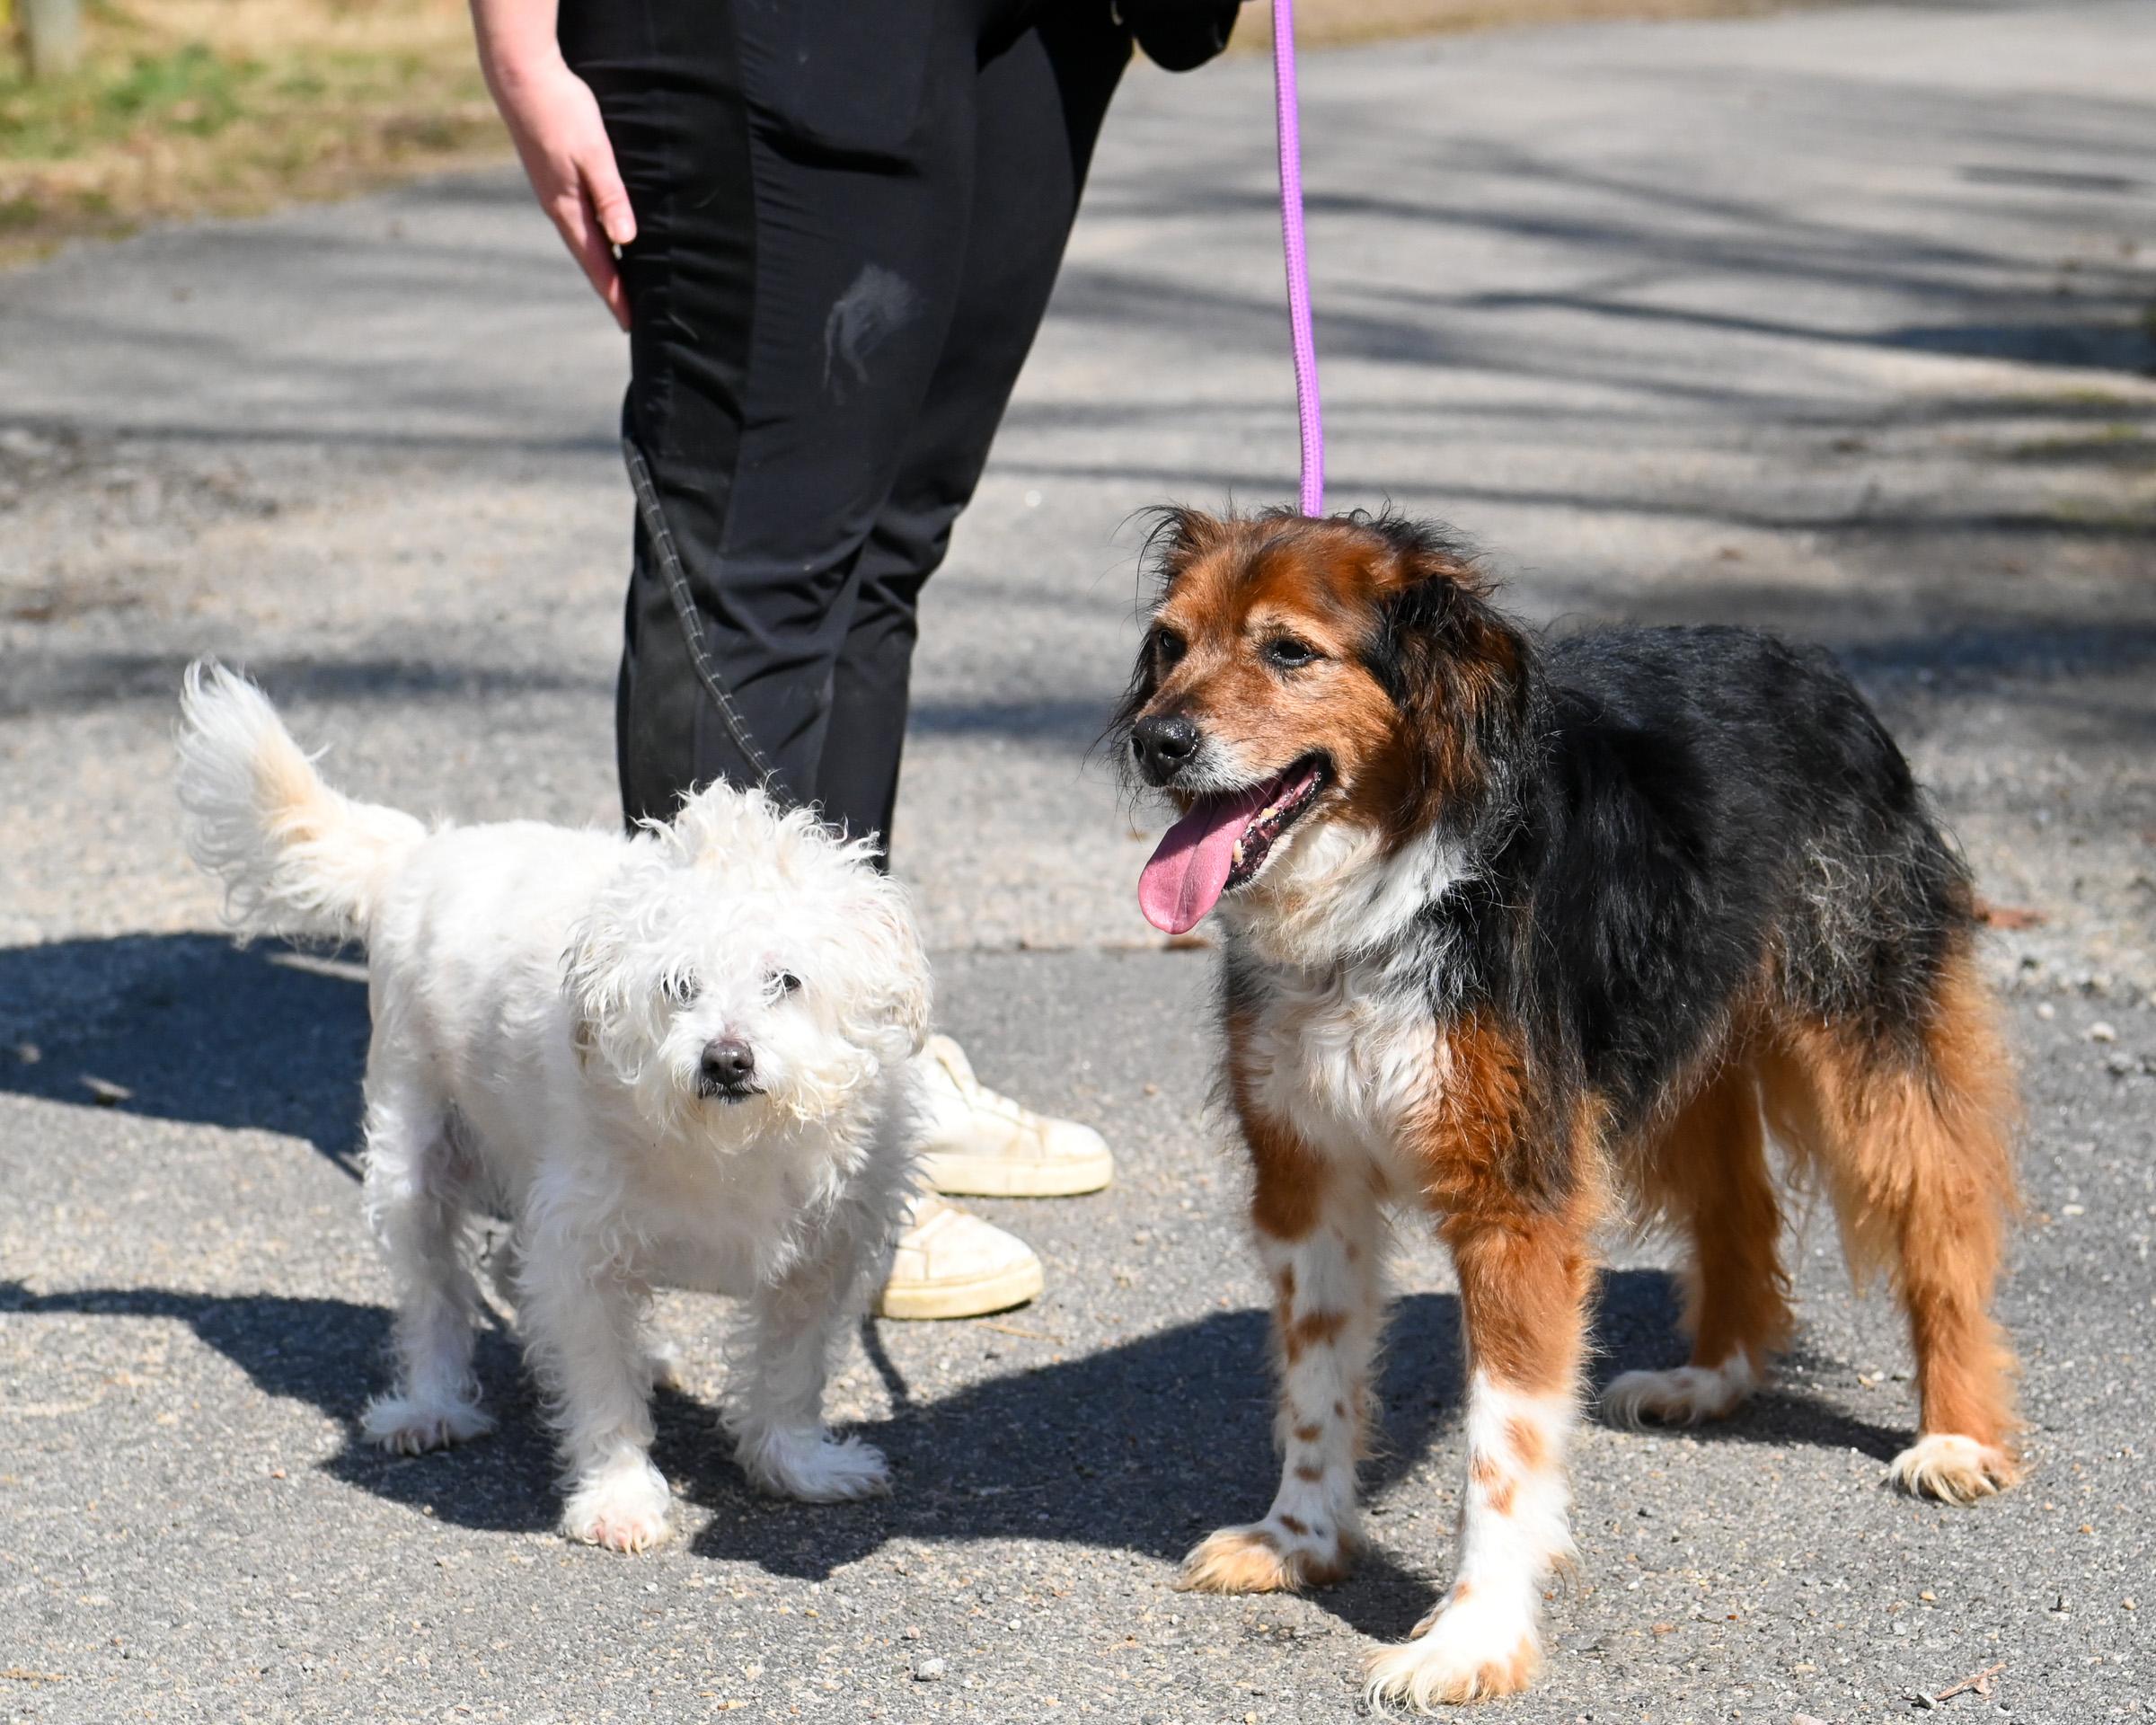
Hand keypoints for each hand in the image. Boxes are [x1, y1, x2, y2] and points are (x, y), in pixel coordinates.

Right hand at [483, 52, 636, 328]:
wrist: (520, 75)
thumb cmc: (561, 110)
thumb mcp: (594, 153)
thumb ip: (610, 195)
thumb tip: (625, 239)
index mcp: (568, 208)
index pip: (598, 264)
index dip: (616, 295)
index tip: (631, 324)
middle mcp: (558, 208)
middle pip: (590, 258)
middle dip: (610, 288)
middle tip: (630, 316)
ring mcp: (553, 193)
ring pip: (584, 239)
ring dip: (603, 264)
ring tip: (622, 285)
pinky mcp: (552, 177)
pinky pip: (578, 219)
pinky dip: (595, 238)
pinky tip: (606, 237)